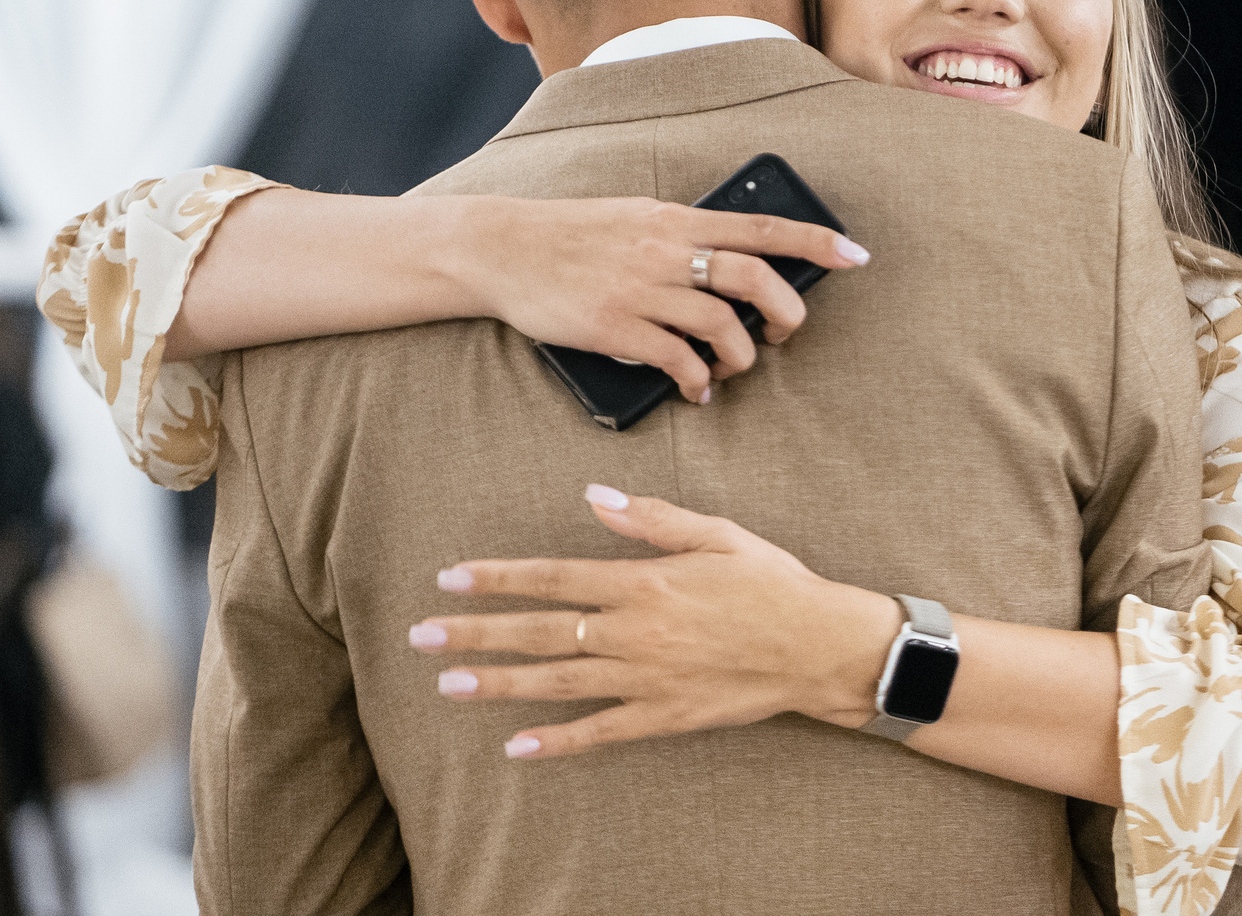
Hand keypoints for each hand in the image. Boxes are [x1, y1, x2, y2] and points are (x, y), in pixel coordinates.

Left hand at [408, 485, 897, 759]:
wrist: (820, 646)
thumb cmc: (772, 583)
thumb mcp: (718, 534)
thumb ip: (651, 518)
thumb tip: (594, 495)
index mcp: (645, 580)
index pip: (554, 576)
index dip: (498, 578)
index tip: (451, 579)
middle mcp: (635, 630)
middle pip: (540, 631)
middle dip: (476, 633)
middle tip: (422, 635)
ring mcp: (646, 678)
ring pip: (558, 682)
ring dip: (499, 683)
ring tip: (448, 684)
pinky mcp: (664, 716)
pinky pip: (600, 732)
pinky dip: (556, 741)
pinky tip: (516, 746)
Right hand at [452, 199, 870, 403]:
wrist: (503, 247)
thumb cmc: (572, 234)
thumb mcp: (634, 216)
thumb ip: (681, 234)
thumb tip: (728, 255)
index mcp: (676, 219)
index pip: (761, 227)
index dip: (815, 242)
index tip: (855, 255)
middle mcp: (666, 251)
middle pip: (754, 279)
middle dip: (786, 313)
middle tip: (785, 334)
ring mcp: (641, 290)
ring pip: (722, 327)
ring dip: (740, 357)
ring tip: (732, 369)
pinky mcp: (615, 328)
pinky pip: (676, 361)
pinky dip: (697, 381)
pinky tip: (695, 390)